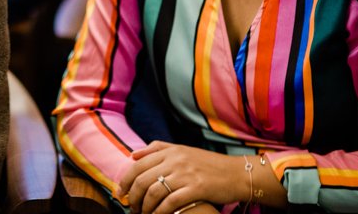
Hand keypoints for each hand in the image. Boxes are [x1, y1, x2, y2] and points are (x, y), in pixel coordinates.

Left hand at [117, 141, 244, 213]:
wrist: (237, 173)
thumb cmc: (208, 164)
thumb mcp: (182, 150)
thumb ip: (157, 149)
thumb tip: (133, 155)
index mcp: (170, 151)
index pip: (137, 164)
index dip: (125, 180)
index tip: (120, 192)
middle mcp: (175, 160)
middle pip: (142, 179)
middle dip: (132, 196)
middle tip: (131, 207)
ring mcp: (185, 174)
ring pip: (153, 191)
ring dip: (145, 206)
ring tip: (143, 213)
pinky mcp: (196, 188)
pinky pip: (170, 202)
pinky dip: (160, 211)